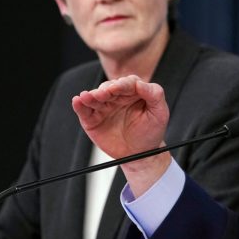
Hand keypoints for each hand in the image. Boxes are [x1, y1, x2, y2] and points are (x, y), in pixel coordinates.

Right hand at [72, 76, 170, 195]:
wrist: (141, 154)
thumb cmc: (151, 132)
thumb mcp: (160, 113)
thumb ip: (155, 94)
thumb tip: (141, 83)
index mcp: (134, 92)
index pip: (127, 83)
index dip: (121, 84)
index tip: (117, 88)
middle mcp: (117, 97)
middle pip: (108, 88)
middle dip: (104, 90)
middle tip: (102, 94)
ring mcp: (104, 107)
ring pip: (94, 97)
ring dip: (90, 96)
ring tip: (87, 97)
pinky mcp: (93, 119)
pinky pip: (84, 111)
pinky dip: (79, 105)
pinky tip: (77, 101)